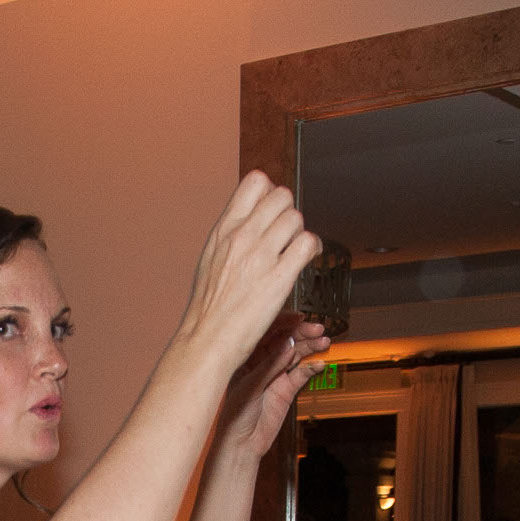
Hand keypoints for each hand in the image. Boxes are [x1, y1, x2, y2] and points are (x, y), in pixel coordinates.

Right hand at [179, 172, 321, 374]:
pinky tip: (308, 258)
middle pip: (282, 196)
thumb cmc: (208, 308)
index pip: (255, 181)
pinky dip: (313, 248)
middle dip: (289, 212)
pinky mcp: (279, 278)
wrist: (206, 339)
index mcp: (224, 228)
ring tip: (297, 249)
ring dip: (301, 232)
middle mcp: (243, 236)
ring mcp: (261, 255)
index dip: (270, 193)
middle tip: (287, 234)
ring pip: (296, 218)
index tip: (272, 212)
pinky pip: (307, 244)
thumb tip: (248, 222)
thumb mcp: (210, 258)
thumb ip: (231, 236)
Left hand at [220, 313, 330, 460]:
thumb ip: (269, 365)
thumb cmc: (234, 416)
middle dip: (302, 333)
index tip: (300, 318)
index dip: (284, 322)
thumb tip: (288, 345)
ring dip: (310, 347)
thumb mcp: (250, 386)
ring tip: (324, 342)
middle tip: (318, 330)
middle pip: (285, 339)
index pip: (267, 331)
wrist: (242, 444)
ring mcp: (275, 374)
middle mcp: (262, 361)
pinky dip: (311, 368)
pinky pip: (301, 374)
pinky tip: (319, 363)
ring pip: (295, 354)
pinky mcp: (286, 389)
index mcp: (246, 355)